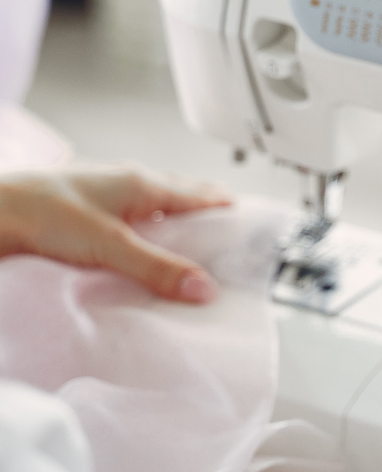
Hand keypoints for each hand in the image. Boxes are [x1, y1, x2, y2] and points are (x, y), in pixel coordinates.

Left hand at [0, 164, 231, 302]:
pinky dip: (147, 235)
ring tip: (188, 252)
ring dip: (174, 227)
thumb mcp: (111, 246)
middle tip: (224, 241)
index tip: (248, 225)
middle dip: (205, 217)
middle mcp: (129, 184)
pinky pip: (132, 220)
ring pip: (156, 208)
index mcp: (143, 183)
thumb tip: (203, 287)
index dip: (227, 208)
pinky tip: (140, 253)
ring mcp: (108, 196)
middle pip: (182, 198)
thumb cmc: (44, 212)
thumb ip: (157, 268)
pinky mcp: (89, 212)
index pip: (202, 194)